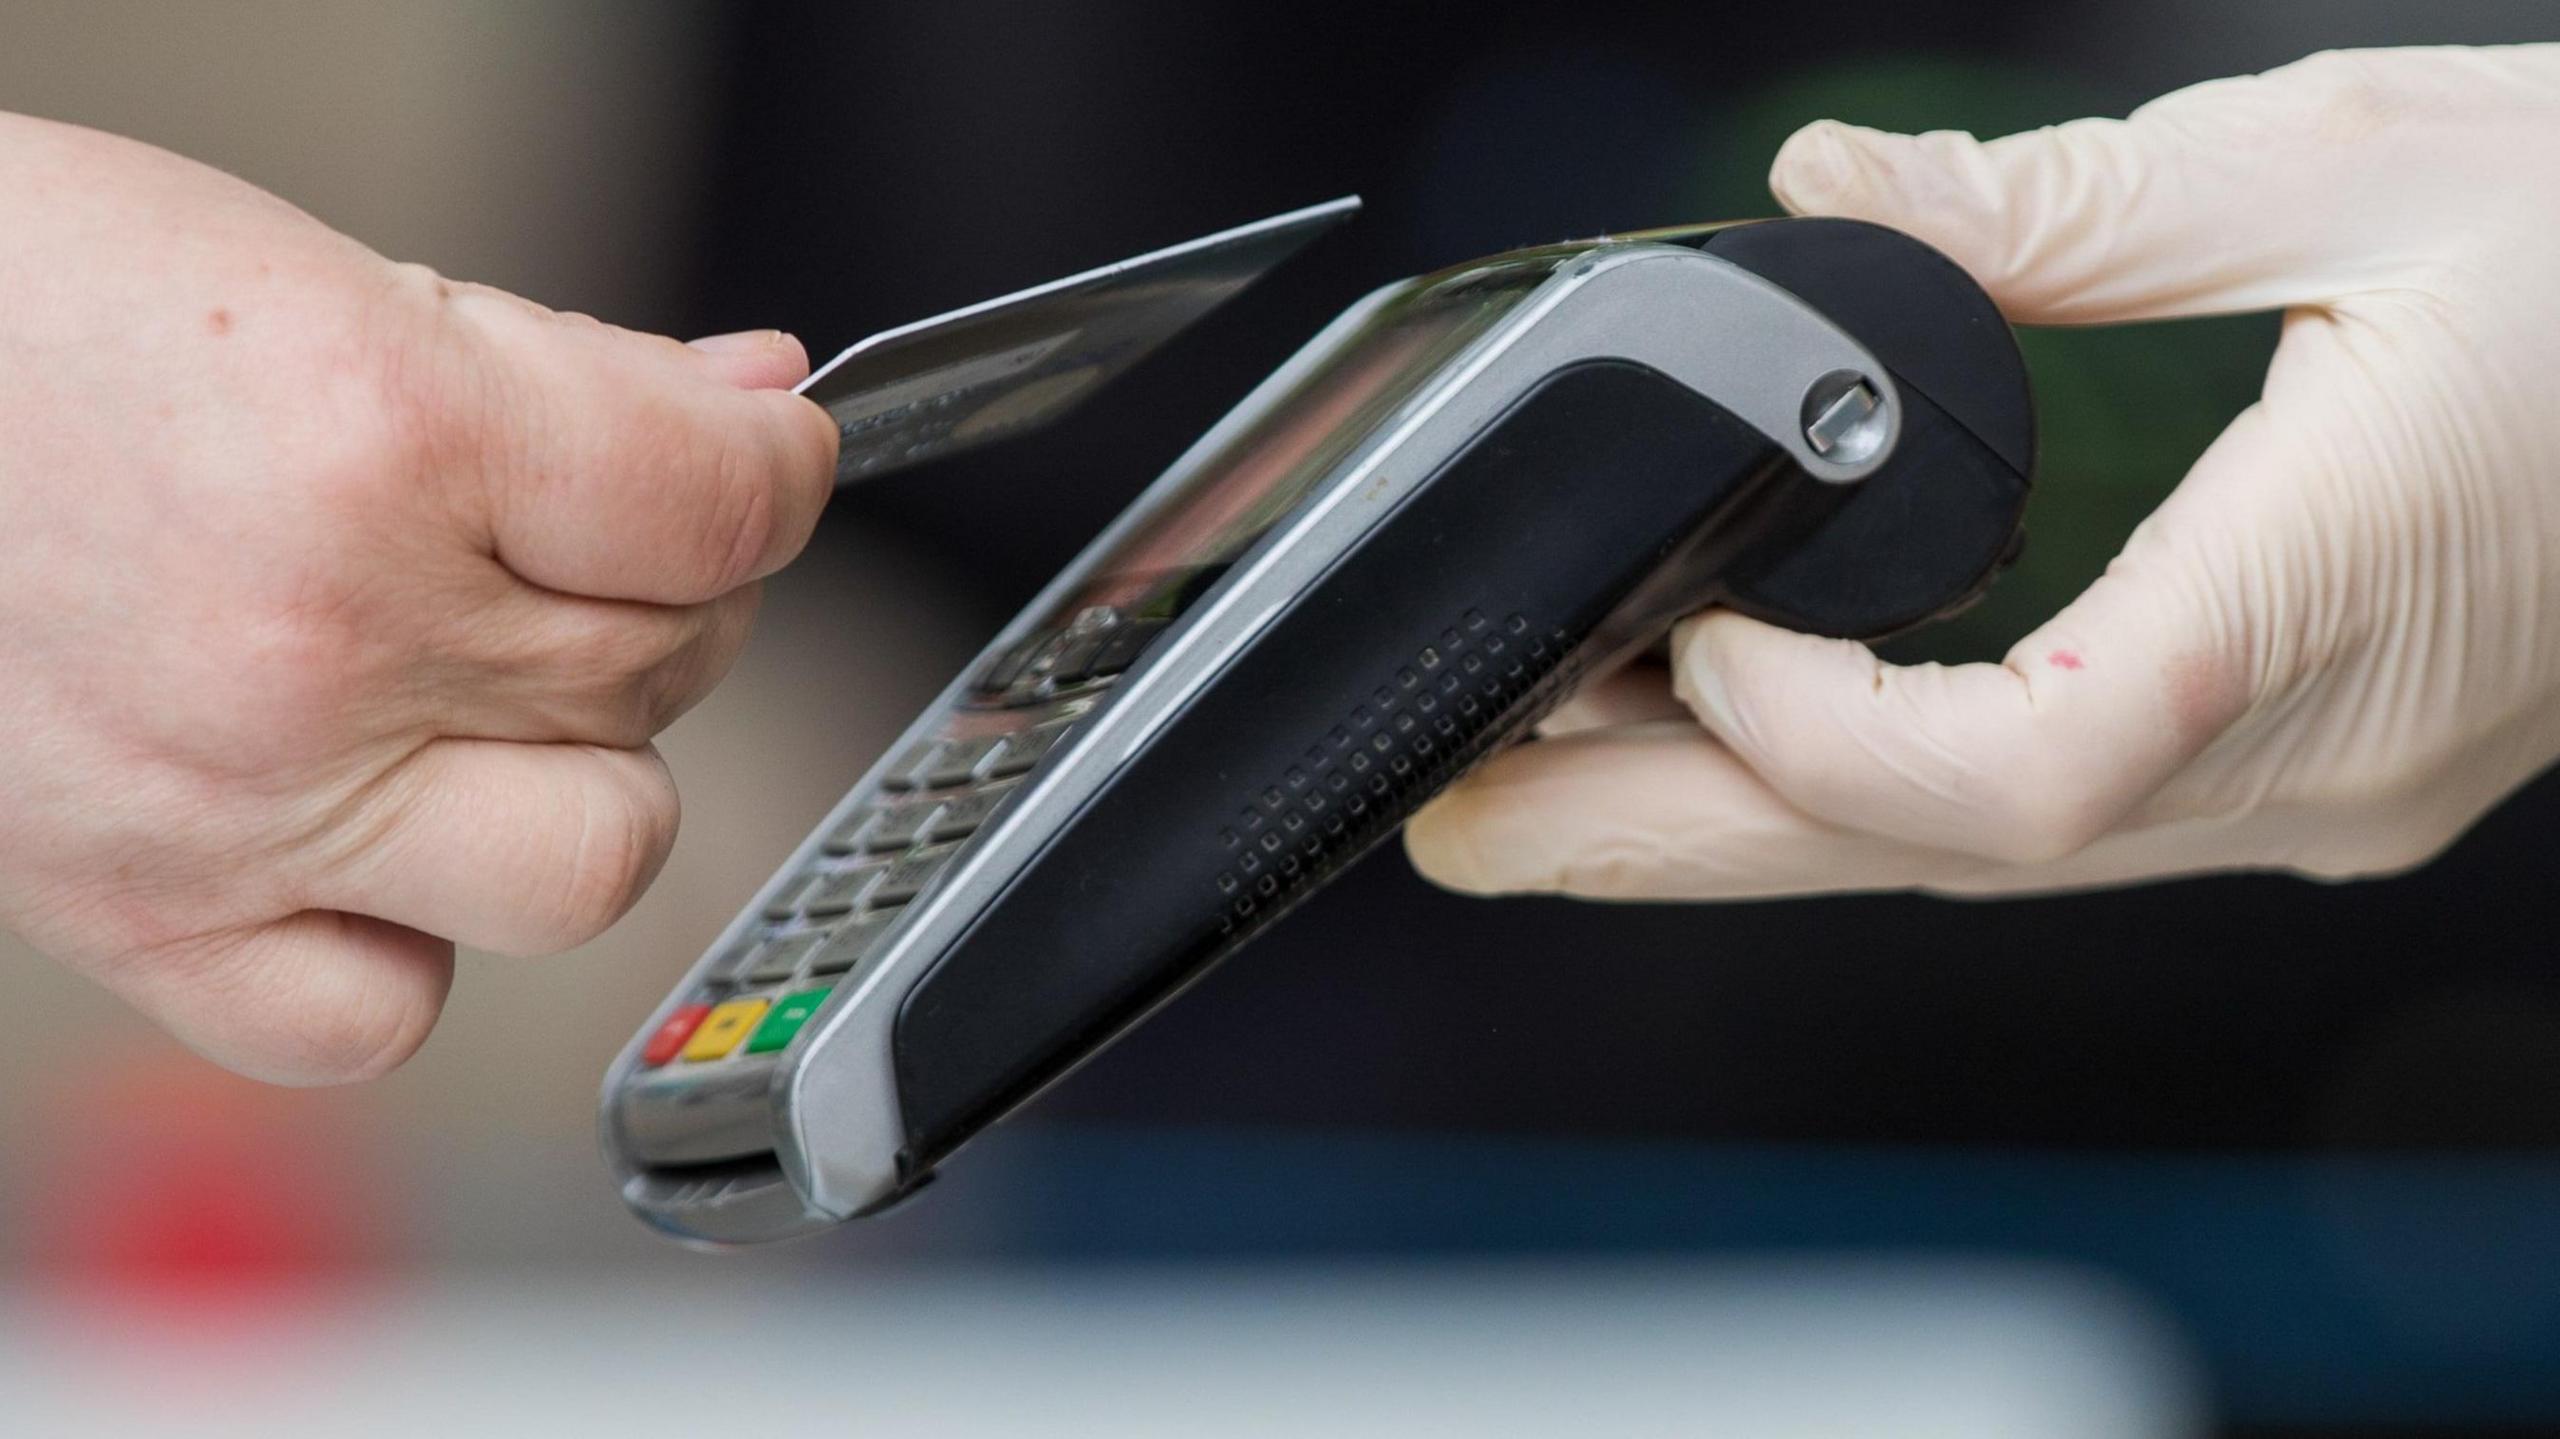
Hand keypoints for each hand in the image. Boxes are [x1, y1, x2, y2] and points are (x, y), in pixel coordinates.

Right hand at [0, 115, 836, 1080]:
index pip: (718, 511)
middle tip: (588, 542)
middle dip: (672, 593)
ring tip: (502, 689)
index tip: (773, 460)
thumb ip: (576, 368)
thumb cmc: (27, 319)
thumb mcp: (326, 277)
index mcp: (377, 441)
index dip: (781, 473)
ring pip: (590, 856)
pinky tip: (376, 830)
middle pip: (665, 667)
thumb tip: (754, 414)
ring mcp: (242, 808)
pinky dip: (413, 940)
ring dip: (589, 769)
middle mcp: (323, 646)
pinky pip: (383, 1012)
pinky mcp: (150, 922)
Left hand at [1407, 45, 2559, 902]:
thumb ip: (2071, 209)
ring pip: (1968, 865)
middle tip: (1464, 821)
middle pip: (1934, 860)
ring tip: (1550, 788)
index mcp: (2329, 611)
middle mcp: (2305, 759)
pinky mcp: (2296, 770)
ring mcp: (2304, 789)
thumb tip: (1834, 195)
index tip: (1680, 644)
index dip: (1813, 742)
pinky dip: (1867, 798)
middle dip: (1673, 844)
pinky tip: (1750, 756)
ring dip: (1745, 832)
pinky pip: (2038, 820)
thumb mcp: (2363, 162)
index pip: (2020, 773)